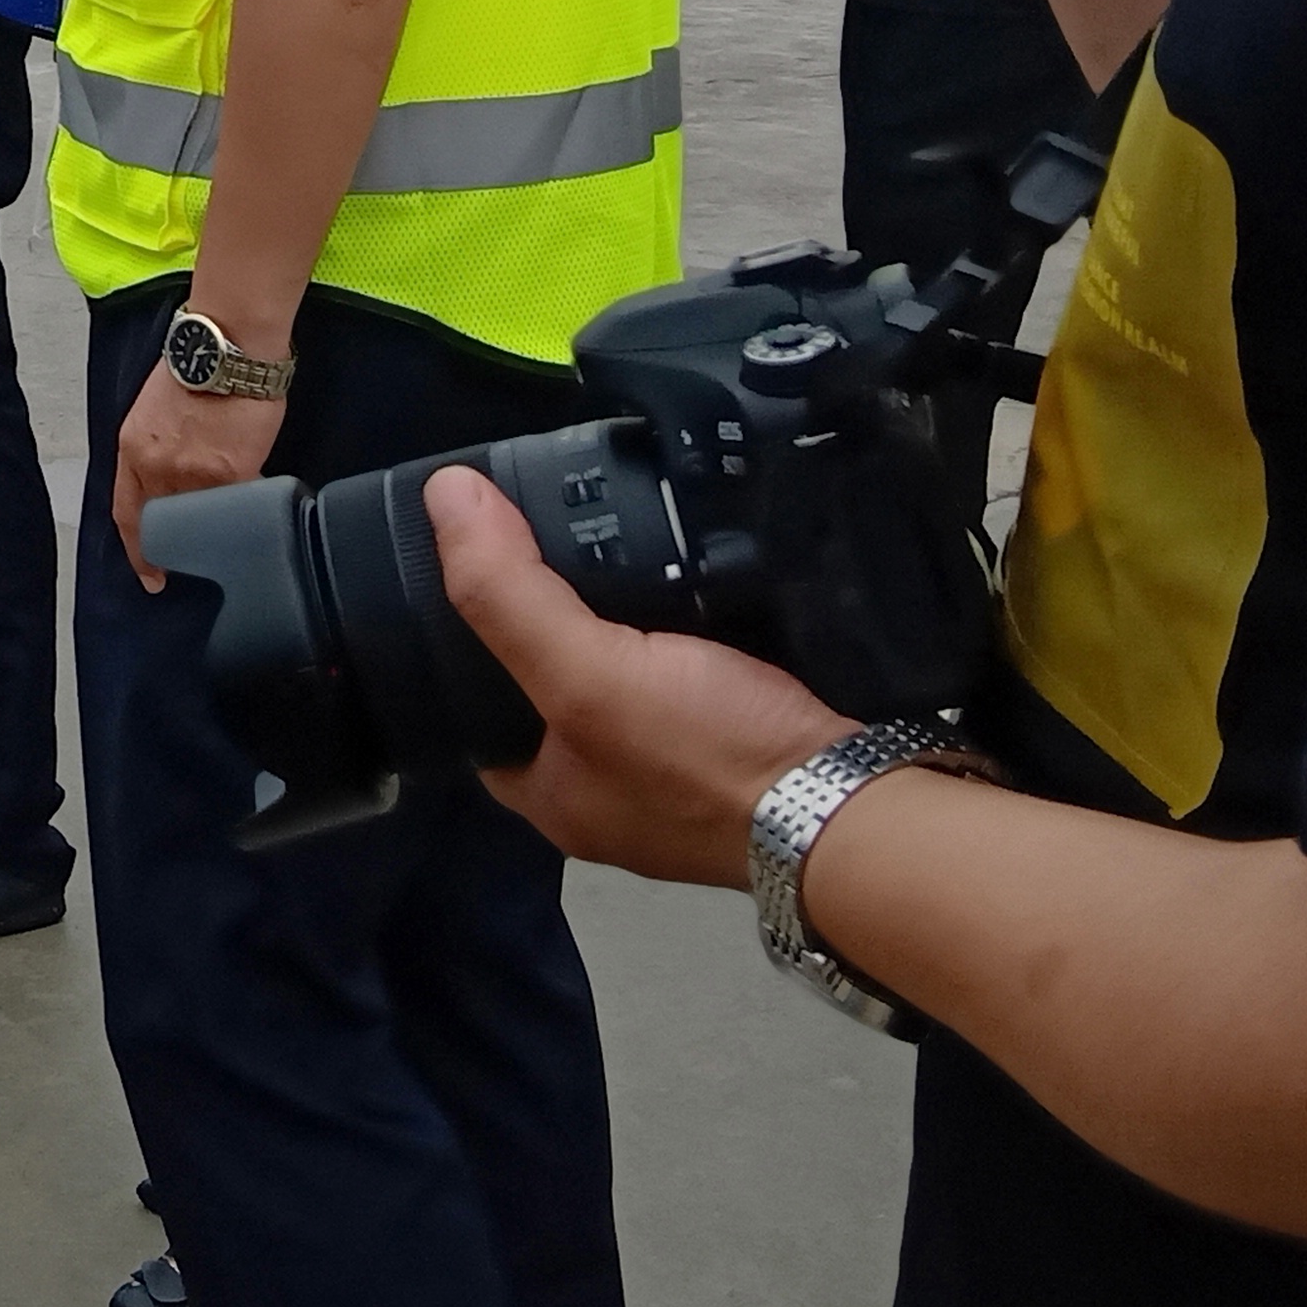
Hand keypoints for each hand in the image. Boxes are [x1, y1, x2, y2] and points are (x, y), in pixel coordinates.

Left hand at [109, 370, 290, 587]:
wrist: (228, 346)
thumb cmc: (194, 365)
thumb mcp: (152, 409)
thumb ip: (153, 448)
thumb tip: (166, 477)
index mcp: (132, 447)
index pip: (125, 511)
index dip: (135, 548)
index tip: (147, 572)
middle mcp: (157, 466)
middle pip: (161, 524)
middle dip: (170, 549)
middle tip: (180, 569)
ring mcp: (194, 474)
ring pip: (201, 518)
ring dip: (211, 525)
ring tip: (223, 528)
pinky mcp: (232, 474)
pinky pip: (236, 505)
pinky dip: (244, 506)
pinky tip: (252, 501)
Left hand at [428, 465, 855, 885]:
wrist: (862, 810)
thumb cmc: (708, 761)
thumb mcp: (584, 675)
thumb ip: (509, 594)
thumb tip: (445, 497)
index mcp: (552, 794)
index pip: (472, 707)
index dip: (462, 638)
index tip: (467, 558)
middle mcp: (610, 789)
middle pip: (557, 683)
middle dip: (553, 615)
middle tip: (547, 528)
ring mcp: (684, 770)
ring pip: (633, 672)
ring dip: (629, 613)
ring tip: (611, 529)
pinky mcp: (747, 741)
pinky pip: (699, 669)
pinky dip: (690, 621)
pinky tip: (688, 568)